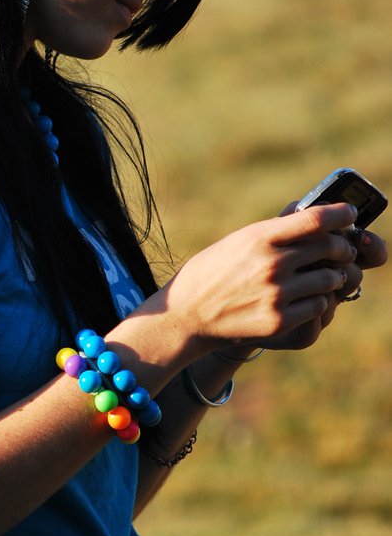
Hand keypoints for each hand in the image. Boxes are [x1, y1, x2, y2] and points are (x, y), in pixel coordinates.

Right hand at [164, 202, 358, 353]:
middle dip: (342, 247)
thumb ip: (275, 230)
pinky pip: (318, 306)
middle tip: (343, 249)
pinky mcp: (279, 321)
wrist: (185, 314)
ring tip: (323, 276)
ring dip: (332, 277)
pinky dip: (318, 301)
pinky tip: (306, 298)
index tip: (349, 214)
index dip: (341, 214)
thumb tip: (312, 214)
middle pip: (330, 247)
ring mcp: (276, 294)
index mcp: (259, 237)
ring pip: (330, 279)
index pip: (316, 219)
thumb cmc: (212, 272)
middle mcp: (271, 264)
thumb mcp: (238, 241)